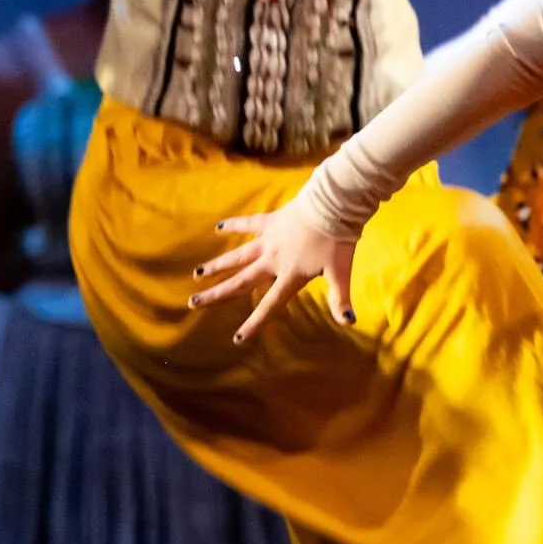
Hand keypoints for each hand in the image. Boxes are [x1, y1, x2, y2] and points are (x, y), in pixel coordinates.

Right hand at [189, 197, 355, 342]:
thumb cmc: (338, 240)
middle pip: (241, 281)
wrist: (332, 205)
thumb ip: (341, 298)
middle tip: (194, 302)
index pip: (270, 305)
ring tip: (198, 273)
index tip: (237, 338)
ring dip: (218, 265)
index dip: (255, 323)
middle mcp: (273, 260)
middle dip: (218, 294)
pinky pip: (248, 224)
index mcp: (290, 275)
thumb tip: (348, 322)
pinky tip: (218, 227)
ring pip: (238, 255)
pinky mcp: (270, 221)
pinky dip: (233, 225)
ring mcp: (269, 240)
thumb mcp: (341, 272)